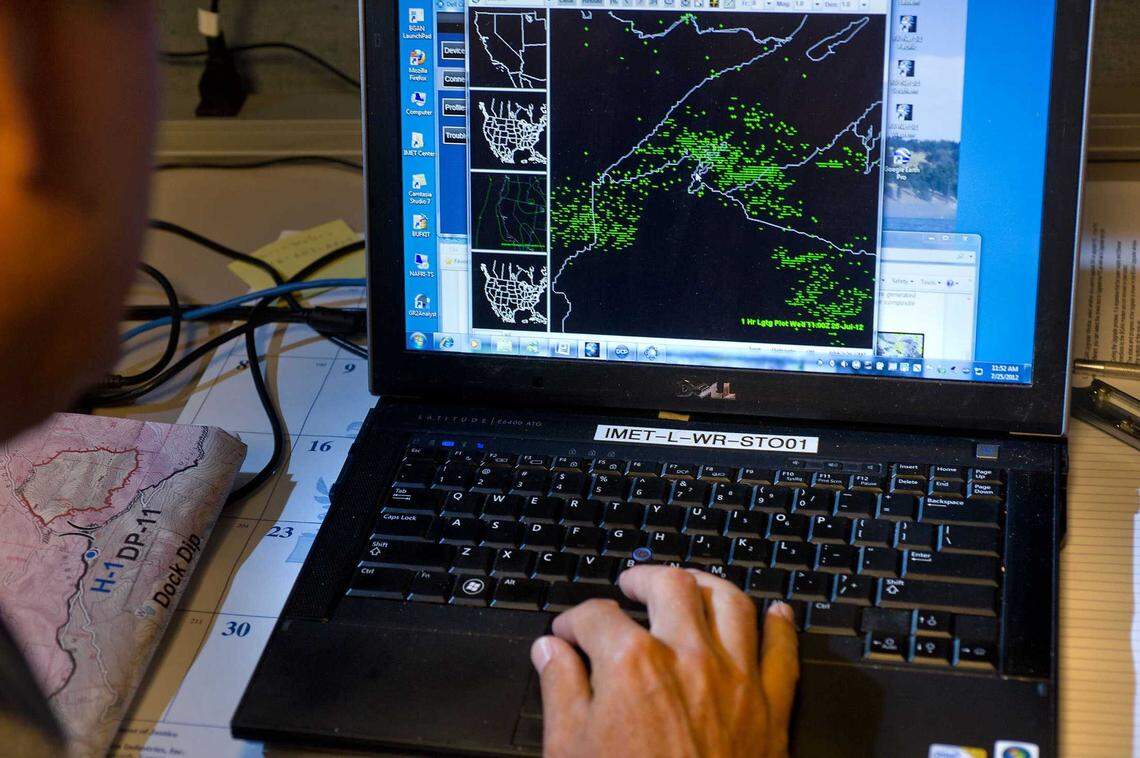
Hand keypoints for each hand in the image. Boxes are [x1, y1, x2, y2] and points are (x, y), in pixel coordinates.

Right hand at [530, 566, 798, 757]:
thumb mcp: (569, 750)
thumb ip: (560, 690)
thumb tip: (550, 653)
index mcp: (631, 664)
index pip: (596, 615)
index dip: (575, 619)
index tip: (568, 632)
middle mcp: (688, 657)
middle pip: (670, 585)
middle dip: (643, 578)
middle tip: (629, 586)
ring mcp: (735, 679)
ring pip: (730, 601)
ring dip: (707, 584)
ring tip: (690, 585)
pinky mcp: (771, 708)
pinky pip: (783, 650)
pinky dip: (781, 625)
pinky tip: (776, 612)